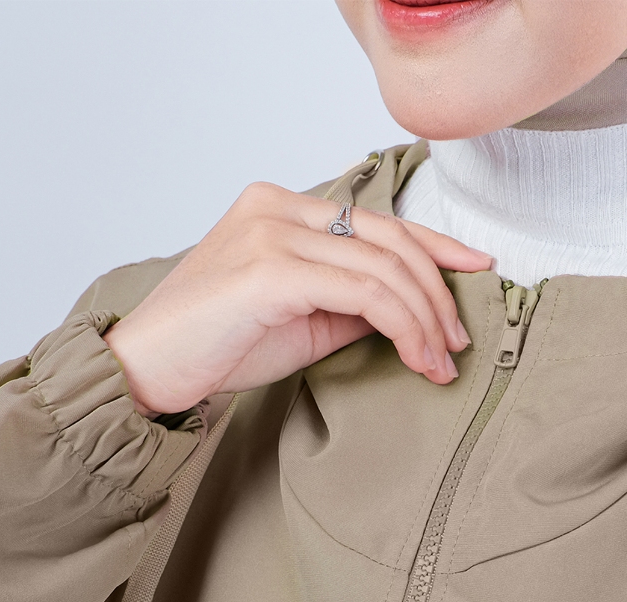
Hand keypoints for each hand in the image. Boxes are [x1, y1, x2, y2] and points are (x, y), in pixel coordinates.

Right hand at [103, 181, 493, 415]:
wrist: (149, 369)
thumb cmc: (219, 345)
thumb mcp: (304, 319)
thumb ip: (354, 303)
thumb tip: (412, 312)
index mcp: (283, 208)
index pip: (378, 221)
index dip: (436, 245)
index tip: (476, 269)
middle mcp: (278, 207)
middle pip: (391, 239)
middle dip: (438, 293)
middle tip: (458, 342)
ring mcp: (273, 234)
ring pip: (384, 268)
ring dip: (426, 320)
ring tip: (441, 362)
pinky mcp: (271, 270)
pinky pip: (364, 293)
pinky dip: (402, 326)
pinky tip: (416, 358)